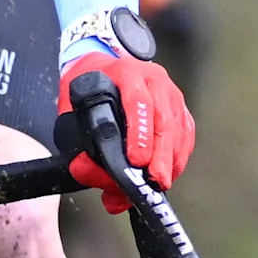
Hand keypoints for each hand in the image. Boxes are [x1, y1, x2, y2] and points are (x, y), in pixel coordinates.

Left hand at [54, 7, 193, 215]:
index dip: (140, 134)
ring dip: (172, 161)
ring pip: (179, 129)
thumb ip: (82, 152)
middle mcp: (153, 80)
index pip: (137, 102)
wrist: (101, 67)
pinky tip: (170, 172)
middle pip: (165, 120)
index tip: (137, 161)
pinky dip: (179, 157)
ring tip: (161, 183)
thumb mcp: (71, 113)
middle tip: (156, 181)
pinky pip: (186, 134)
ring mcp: (170, 93)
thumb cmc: (86, 90)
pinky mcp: (180, 107)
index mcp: (125, 73)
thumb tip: (109, 189)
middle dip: (162, 156)